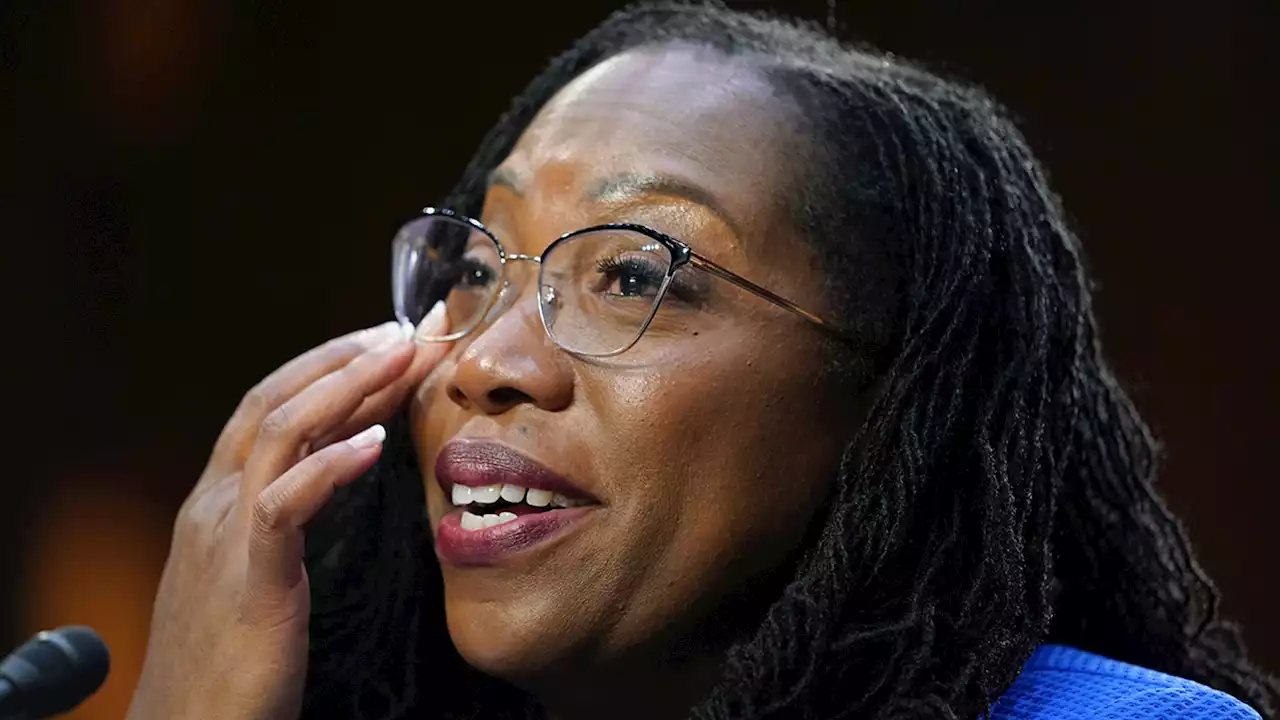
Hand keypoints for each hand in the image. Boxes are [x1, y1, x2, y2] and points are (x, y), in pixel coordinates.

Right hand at [128, 307, 448, 719]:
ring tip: (403, 355)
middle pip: (275, 399)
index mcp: (218, 499)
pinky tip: (376, 442)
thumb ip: (288, 517)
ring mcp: (225, 535)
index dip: (330, 367)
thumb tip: (342, 467)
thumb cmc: (234, 658)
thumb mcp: (261, 571)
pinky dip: (331, 467)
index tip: (389, 340)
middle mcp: (214, 502)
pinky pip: (286, 505)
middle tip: (410, 329)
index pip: (273, 406)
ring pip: (280, 432)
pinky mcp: (250, 579)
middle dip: (344, 357)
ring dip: (347, 386)